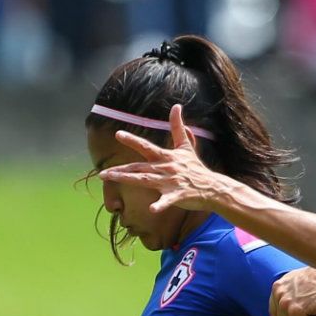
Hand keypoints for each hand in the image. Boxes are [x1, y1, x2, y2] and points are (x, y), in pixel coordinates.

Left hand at [99, 105, 231, 213]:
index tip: (118, 134)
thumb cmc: (196, 169)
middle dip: (121, 170)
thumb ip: (178, 127)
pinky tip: (151, 209)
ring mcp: (171, 182)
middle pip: (139, 168)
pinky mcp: (178, 196)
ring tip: (112, 180)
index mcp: (166, 157)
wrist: (212, 187)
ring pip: (145, 181)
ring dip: (128, 180)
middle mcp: (165, 168)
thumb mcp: (187, 146)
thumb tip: (176, 107)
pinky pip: (167, 201)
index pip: (146, 147)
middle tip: (103, 173)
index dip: (132, 141)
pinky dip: (160, 204)